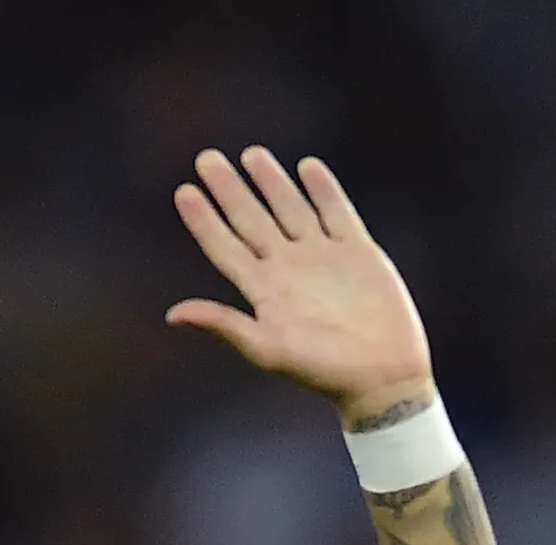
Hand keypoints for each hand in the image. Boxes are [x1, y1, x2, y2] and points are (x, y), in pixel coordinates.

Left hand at [167, 148, 434, 427]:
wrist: (382, 378)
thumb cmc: (323, 372)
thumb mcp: (267, 350)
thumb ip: (224, 325)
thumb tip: (173, 315)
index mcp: (264, 291)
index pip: (225, 247)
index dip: (204, 220)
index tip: (184, 192)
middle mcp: (289, 269)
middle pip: (252, 219)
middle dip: (229, 189)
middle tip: (206, 158)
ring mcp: (323, 258)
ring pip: (290, 208)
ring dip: (271, 181)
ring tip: (251, 155)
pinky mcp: (358, 253)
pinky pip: (336, 212)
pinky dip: (323, 189)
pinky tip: (307, 167)